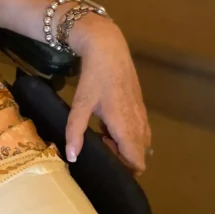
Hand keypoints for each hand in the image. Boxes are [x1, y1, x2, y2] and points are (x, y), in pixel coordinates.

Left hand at [65, 16, 150, 172]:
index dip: (123, 166)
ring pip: (140, 142)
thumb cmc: (95, 76)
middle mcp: (139, 123)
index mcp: (127, 126)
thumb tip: (72, 157)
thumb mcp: (81, 103)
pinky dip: (127, 133)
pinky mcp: (140, 106)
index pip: (137, 162)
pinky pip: (139, 130)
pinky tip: (108, 121)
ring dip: (124, 144)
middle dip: (122, 156)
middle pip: (139, 155)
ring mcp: (142, 114)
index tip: (105, 154)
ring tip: (103, 132)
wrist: (108, 47)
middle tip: (101, 142)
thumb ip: (75, 131)